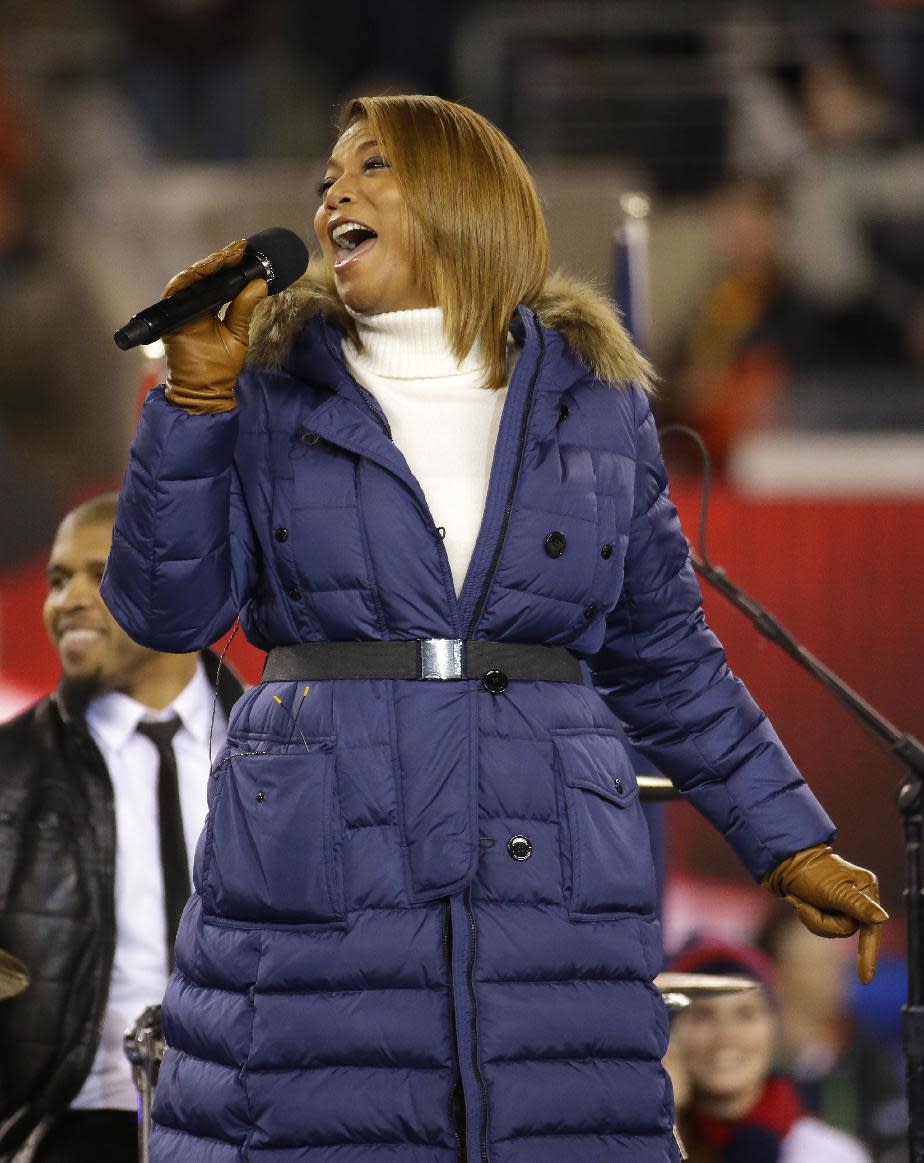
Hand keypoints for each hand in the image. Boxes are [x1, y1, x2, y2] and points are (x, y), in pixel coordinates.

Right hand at [162, 238, 267, 414]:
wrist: (204, 391)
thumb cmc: (219, 368)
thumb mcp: (237, 334)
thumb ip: (245, 308)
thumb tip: (260, 283)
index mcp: (207, 307)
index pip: (216, 279)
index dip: (229, 263)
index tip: (245, 250)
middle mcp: (191, 305)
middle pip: (202, 274)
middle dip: (220, 259)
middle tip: (239, 248)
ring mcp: (179, 310)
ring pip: (189, 278)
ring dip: (208, 265)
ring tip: (227, 256)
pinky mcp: (170, 318)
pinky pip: (176, 291)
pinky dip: (190, 278)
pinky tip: (206, 269)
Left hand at [761, 844, 887, 983]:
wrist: (781, 860)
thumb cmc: (809, 871)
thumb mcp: (833, 890)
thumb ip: (857, 906)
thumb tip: (881, 918)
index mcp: (866, 889)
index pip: (871, 927)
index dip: (868, 954)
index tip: (865, 979)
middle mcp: (858, 897)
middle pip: (846, 930)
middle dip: (821, 921)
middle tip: (805, 904)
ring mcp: (842, 902)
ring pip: (831, 930)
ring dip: (812, 919)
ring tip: (800, 901)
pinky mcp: (827, 906)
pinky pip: (820, 925)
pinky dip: (808, 917)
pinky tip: (798, 901)